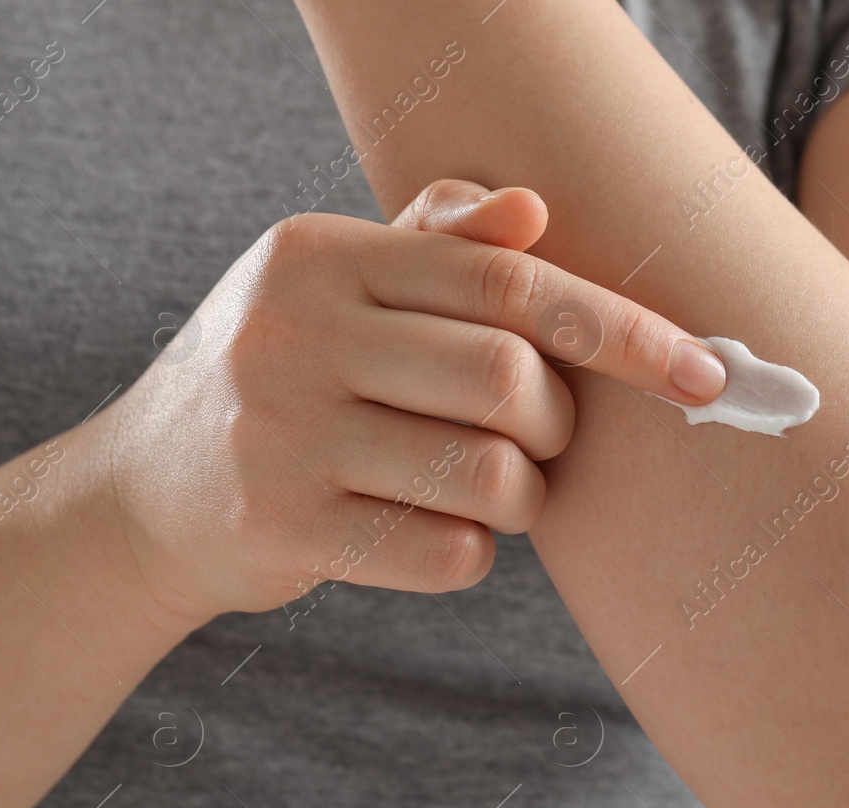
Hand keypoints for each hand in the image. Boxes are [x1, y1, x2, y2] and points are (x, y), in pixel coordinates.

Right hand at [104, 181, 726, 621]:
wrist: (143, 495)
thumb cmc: (281, 379)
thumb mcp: (332, 290)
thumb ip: (433, 246)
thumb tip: (534, 212)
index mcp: (322, 256)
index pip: (511, 281)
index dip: (625, 329)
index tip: (705, 375)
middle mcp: (295, 334)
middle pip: (512, 379)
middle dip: (557, 424)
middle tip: (537, 437)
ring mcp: (283, 435)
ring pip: (490, 475)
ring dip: (523, 496)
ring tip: (493, 489)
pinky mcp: (282, 529)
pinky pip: (449, 555)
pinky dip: (472, 552)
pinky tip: (433, 533)